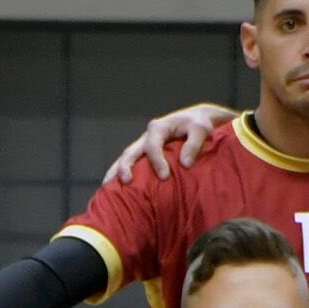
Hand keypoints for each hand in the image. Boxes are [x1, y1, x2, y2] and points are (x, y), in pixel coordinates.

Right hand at [101, 102, 232, 183]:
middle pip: (131, 151)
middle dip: (126, 166)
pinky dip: (121, 173)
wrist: (196, 120)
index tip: (164, 176)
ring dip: (116, 171)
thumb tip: (185, 164)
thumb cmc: (200, 124)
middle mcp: (148, 136)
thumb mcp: (201, 130)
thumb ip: (194, 144)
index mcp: (159, 128)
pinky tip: (114, 186)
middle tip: (126, 182)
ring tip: (107, 187)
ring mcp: (144, 144)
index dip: (157, 161)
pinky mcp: (146, 153)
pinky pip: (132, 163)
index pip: (152, 145)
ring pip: (126, 158)